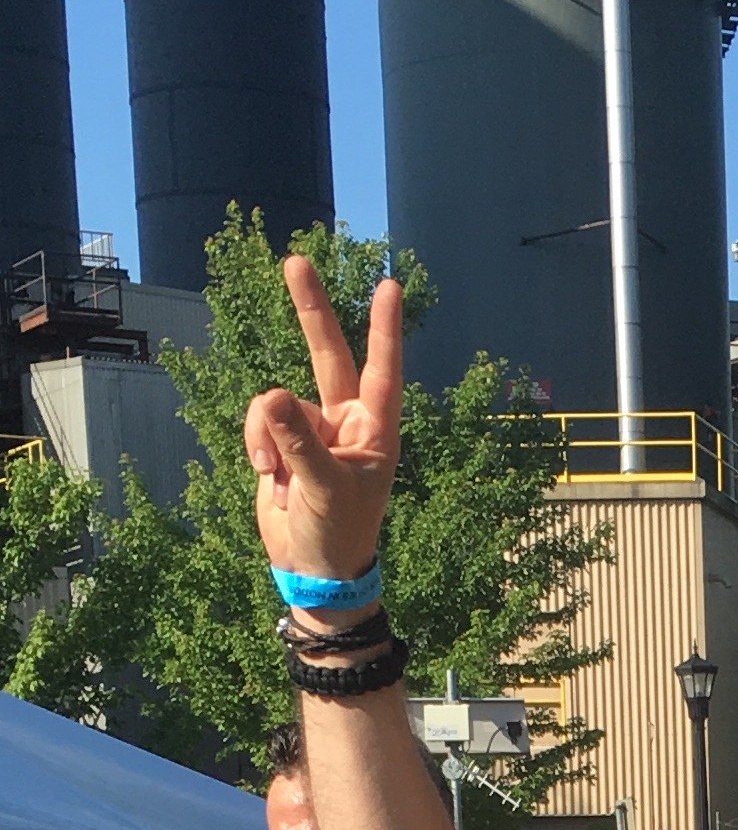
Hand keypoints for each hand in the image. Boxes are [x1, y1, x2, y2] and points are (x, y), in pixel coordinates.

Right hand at [243, 257, 403, 584]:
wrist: (313, 569)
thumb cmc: (338, 533)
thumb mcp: (323, 489)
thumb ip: (297, 443)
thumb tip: (269, 396)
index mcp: (375, 430)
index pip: (381, 370)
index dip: (383, 328)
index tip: (389, 284)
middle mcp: (347, 421)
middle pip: (327, 354)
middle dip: (310, 310)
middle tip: (297, 261)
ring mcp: (312, 428)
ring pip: (275, 402)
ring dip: (267, 436)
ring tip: (280, 477)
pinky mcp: (281, 440)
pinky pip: (259, 421)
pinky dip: (256, 445)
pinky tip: (269, 478)